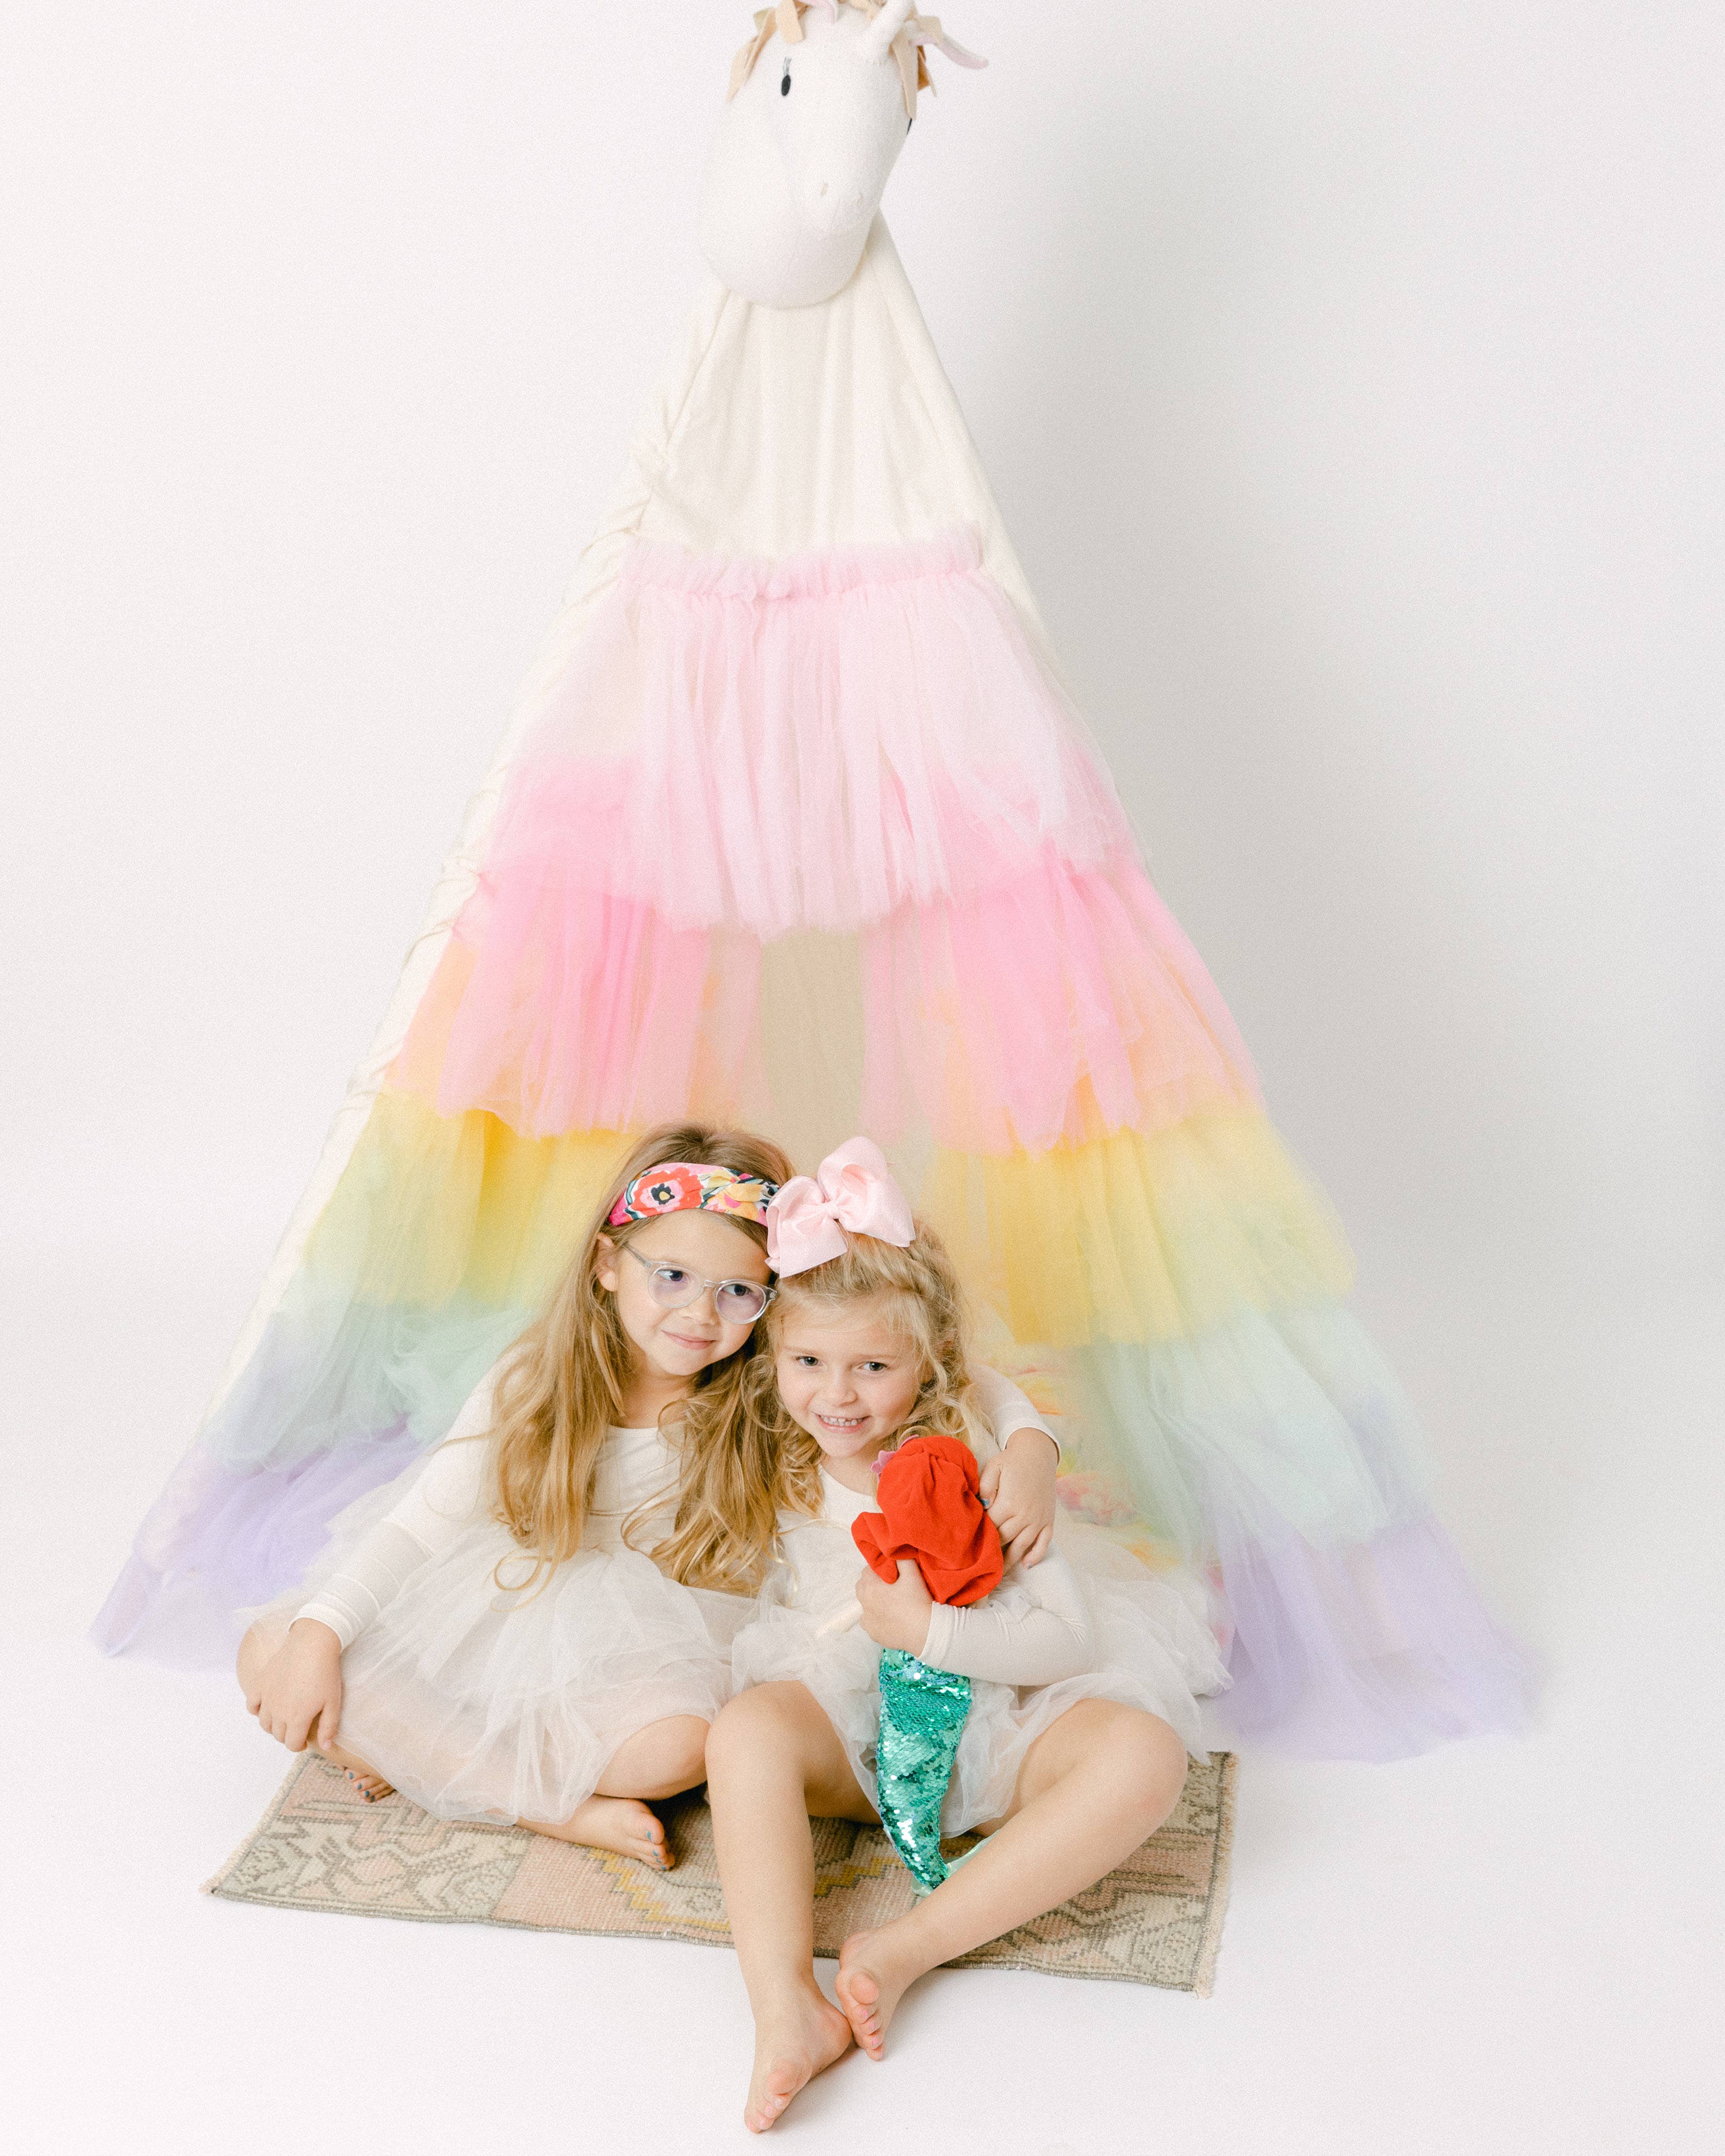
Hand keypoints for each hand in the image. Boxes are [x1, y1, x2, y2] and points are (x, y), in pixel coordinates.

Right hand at [245, 1618, 344, 1753]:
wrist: (312, 1644)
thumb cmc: (326, 1672)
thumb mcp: (333, 1702)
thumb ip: (328, 1727)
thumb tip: (326, 1747)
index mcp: (297, 1719)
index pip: (292, 1744)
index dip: (299, 1746)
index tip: (305, 1740)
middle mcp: (278, 1712)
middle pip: (278, 1735)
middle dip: (288, 1736)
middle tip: (297, 1728)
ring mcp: (267, 1698)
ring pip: (264, 1723)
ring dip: (273, 1725)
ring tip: (284, 1718)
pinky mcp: (260, 1684)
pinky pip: (251, 1705)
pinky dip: (257, 1710)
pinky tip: (267, 1707)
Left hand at [855, 1559, 933, 1655]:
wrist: (925, 1631)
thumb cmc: (917, 1600)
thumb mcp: (912, 1572)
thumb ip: (901, 1557)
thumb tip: (895, 1551)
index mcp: (870, 1586)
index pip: (868, 1570)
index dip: (880, 1569)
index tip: (892, 1572)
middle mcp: (864, 1603)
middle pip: (863, 1586)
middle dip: (873, 1583)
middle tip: (891, 1585)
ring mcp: (867, 1621)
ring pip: (866, 1605)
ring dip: (874, 1601)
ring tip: (891, 1602)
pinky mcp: (873, 1634)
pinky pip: (870, 1622)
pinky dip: (877, 1618)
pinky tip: (890, 1617)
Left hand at [978, 1428, 1057, 1566]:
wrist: (1038, 1453)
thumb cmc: (1012, 1460)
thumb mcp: (994, 1467)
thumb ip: (984, 1487)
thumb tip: (981, 1506)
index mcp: (1010, 1502)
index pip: (990, 1525)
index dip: (979, 1533)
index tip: (968, 1542)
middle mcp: (1025, 1515)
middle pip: (1004, 1539)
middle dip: (991, 1549)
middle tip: (978, 1562)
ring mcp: (1039, 1519)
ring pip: (1022, 1546)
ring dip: (1010, 1561)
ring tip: (997, 1573)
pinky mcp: (1049, 1520)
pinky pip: (1044, 1543)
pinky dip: (1036, 1556)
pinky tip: (1026, 1565)